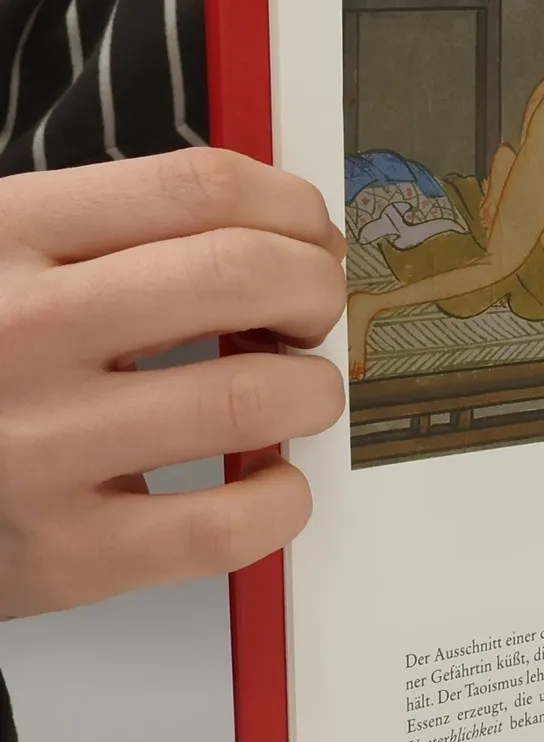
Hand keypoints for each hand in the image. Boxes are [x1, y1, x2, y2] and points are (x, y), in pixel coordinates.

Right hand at [0, 149, 346, 620]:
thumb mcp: (8, 261)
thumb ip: (128, 231)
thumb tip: (296, 232)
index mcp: (4, 238)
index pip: (197, 186)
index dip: (291, 207)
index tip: (308, 235)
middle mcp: (20, 333)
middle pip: (241, 275)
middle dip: (315, 290)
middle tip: (311, 315)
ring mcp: (39, 447)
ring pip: (253, 397)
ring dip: (311, 393)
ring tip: (293, 396)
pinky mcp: (64, 554)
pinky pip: (226, 525)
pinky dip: (282, 501)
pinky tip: (265, 481)